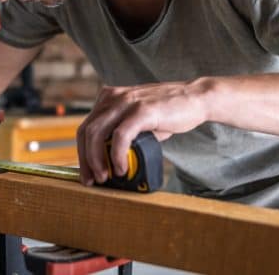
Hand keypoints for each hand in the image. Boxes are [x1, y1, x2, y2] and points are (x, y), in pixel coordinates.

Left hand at [76, 81, 209, 185]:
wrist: (196, 99)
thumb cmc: (168, 112)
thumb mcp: (138, 119)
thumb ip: (123, 132)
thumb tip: (111, 162)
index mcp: (108, 98)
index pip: (85, 128)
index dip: (82, 153)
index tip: (87, 174)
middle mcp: (113, 97)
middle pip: (86, 132)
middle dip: (85, 160)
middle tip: (92, 180)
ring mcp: (126, 102)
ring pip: (97, 133)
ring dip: (97, 159)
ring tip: (105, 177)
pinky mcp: (142, 110)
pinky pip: (121, 136)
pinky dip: (117, 155)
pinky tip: (121, 168)